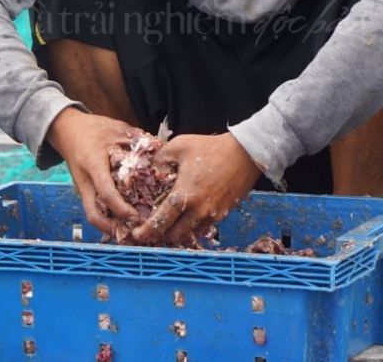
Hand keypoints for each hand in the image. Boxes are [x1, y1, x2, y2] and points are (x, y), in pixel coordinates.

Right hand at [47, 107, 145, 240]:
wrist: (66, 129)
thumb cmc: (94, 128)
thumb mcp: (117, 129)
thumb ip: (137, 141)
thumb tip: (162, 152)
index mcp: (93, 164)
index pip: (106, 192)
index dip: (121, 208)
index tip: (136, 217)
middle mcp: (84, 181)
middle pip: (93, 214)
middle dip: (112, 228)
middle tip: (134, 233)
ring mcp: (82, 188)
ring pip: (92, 214)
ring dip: (109, 226)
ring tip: (131, 232)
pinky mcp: (84, 190)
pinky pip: (93, 208)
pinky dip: (106, 217)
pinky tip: (123, 220)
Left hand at [131, 130, 262, 248]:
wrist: (246, 153)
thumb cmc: (211, 148)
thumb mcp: (179, 146)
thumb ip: (159, 159)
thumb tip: (151, 171)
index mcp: (184, 196)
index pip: (160, 223)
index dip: (145, 232)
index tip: (136, 235)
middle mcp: (198, 212)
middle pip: (173, 235)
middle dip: (160, 235)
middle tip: (151, 230)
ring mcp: (212, 215)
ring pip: (189, 233)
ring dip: (177, 232)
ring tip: (169, 224)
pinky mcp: (223, 214)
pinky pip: (203, 227)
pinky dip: (192, 226)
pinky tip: (188, 216)